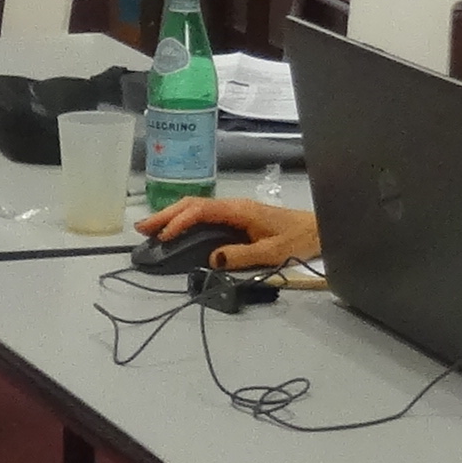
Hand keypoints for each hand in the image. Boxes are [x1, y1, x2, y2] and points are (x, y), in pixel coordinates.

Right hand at [142, 193, 317, 272]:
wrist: (319, 229)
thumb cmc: (299, 239)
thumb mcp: (272, 252)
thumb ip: (242, 255)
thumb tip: (212, 258)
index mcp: (240, 210)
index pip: (202, 210)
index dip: (180, 221)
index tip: (164, 236)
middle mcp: (233, 206)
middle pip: (193, 204)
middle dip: (166, 214)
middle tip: (142, 228)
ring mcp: (234, 211)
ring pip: (196, 208)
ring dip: (172, 216)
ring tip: (151, 228)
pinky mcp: (236, 218)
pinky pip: (204, 215)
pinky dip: (185, 220)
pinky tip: (175, 230)